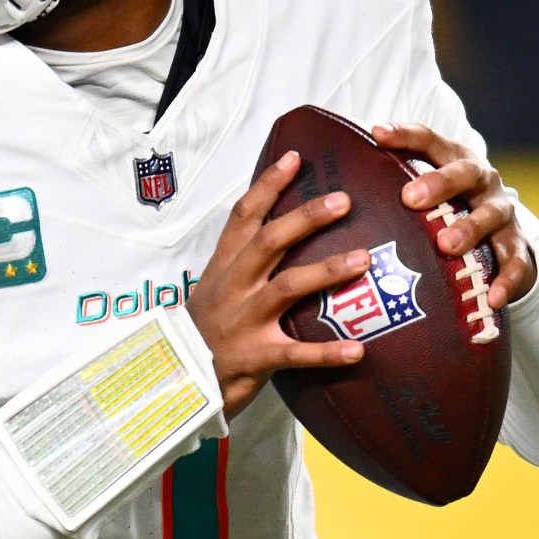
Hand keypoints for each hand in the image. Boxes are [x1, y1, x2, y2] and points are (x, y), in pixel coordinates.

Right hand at [184, 151, 370, 417]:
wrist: (176, 380)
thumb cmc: (203, 332)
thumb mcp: (215, 289)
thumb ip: (243, 264)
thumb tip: (284, 233)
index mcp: (224, 267)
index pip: (244, 216)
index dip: (268, 185)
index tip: (295, 157)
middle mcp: (234, 287)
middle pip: (269, 242)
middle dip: (306, 218)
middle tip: (343, 201)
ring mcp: (244, 321)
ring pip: (286, 287)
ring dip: (325, 270)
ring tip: (362, 260)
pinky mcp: (256, 357)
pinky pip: (296, 354)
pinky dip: (327, 352)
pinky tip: (358, 350)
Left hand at [371, 122, 532, 310]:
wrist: (505, 236)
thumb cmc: (452, 208)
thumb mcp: (427, 190)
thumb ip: (392, 183)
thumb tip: (335, 181)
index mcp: (456, 160)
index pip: (431, 141)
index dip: (405, 136)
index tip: (376, 134)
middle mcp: (482, 181)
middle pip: (464, 174)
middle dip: (439, 184)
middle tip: (409, 198)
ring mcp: (502, 212)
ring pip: (489, 216)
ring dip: (468, 229)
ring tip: (445, 245)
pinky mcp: (517, 246)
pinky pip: (514, 262)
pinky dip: (505, 279)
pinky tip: (493, 295)